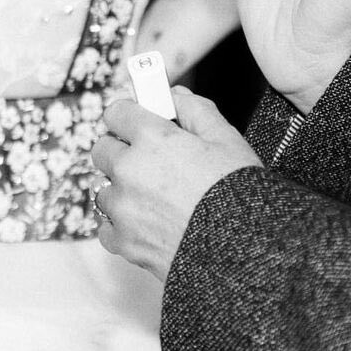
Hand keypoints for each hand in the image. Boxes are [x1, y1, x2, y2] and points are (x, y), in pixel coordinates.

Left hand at [91, 89, 260, 280]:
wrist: (248, 254)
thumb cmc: (240, 194)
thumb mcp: (226, 139)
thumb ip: (195, 109)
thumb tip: (174, 96)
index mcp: (151, 138)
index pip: (116, 113)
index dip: (129, 115)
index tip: (138, 121)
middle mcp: (130, 170)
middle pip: (103, 149)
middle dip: (121, 149)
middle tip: (147, 160)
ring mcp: (123, 208)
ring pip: (104, 188)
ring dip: (121, 189)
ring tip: (153, 197)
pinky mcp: (125, 243)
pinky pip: (106, 227)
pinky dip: (120, 225)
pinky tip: (144, 223)